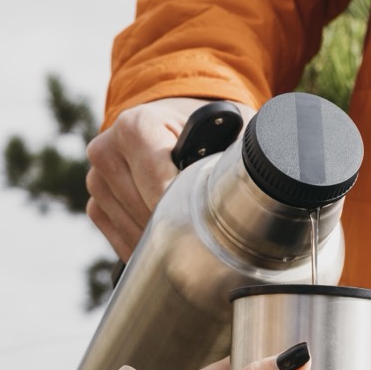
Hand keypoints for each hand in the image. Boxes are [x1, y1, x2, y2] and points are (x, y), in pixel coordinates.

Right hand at [86, 97, 256, 260]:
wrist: (177, 122)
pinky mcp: (96, 204)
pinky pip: (119, 239)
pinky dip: (146, 247)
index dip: (187, 210)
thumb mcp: (233, 125)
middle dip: (179, 227)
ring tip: (194, 233)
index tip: (212, 225)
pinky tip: (171, 239)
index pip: (158, 185)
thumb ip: (247, 146)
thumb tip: (274, 173)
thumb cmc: (210, 126)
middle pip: (145, 213)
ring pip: (132, 231)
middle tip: (214, 234)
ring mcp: (98, 180)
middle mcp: (107, 150)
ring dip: (163, 241)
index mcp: (136, 126)